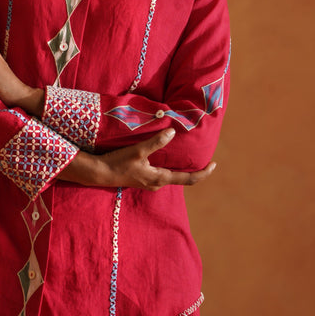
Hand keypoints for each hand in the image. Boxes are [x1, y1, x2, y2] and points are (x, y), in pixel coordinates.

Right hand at [59, 130, 216, 190]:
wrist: (100, 173)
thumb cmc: (119, 162)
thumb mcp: (138, 151)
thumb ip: (156, 142)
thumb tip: (173, 132)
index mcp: (160, 178)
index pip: (188, 179)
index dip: (203, 173)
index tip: (214, 164)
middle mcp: (157, 183)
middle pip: (182, 178)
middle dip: (194, 169)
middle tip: (204, 158)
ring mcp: (150, 183)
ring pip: (171, 176)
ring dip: (181, 168)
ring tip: (188, 156)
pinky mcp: (143, 179)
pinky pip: (162, 174)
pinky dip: (169, 166)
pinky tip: (166, 158)